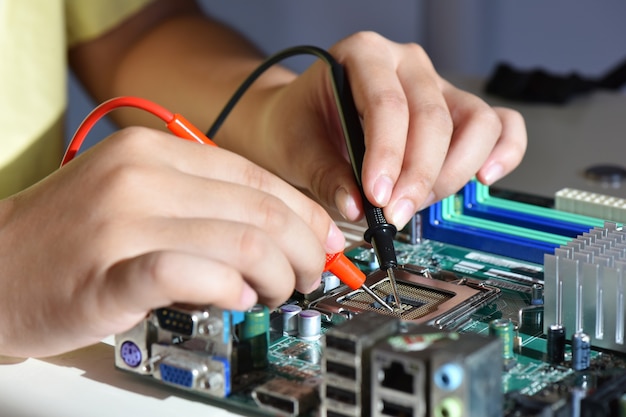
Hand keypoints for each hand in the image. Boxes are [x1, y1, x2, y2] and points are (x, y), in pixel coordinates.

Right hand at [0, 127, 343, 356]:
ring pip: (240, 243)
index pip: (257, 177)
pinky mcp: (107, 274)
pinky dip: (228, 288)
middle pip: (260, 211)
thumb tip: (279, 228)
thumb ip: (203, 202)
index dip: (305, 214)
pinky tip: (237, 298)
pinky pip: (189, 274)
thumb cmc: (72, 235)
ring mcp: (122, 223)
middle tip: (309, 275)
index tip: (326, 241)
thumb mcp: (138, 192)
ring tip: (276, 293)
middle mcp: (141, 178)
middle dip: (303, 250)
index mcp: (155, 152)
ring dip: (276, 275)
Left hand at [246, 32, 526, 227]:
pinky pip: (498, 124)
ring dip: (452, 173)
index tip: (378, 196)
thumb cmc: (298, 124)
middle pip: (434, 118)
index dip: (388, 155)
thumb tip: (357, 207)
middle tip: (396, 214)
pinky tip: (483, 178)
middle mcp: (405, 64)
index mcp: (363, 54)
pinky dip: (502, 151)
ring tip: (418, 204)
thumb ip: (326, 176)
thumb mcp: (296, 148)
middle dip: (419, 176)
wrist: (301, 120)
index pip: (387, 103)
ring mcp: (435, 85)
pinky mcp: (455, 110)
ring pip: (474, 123)